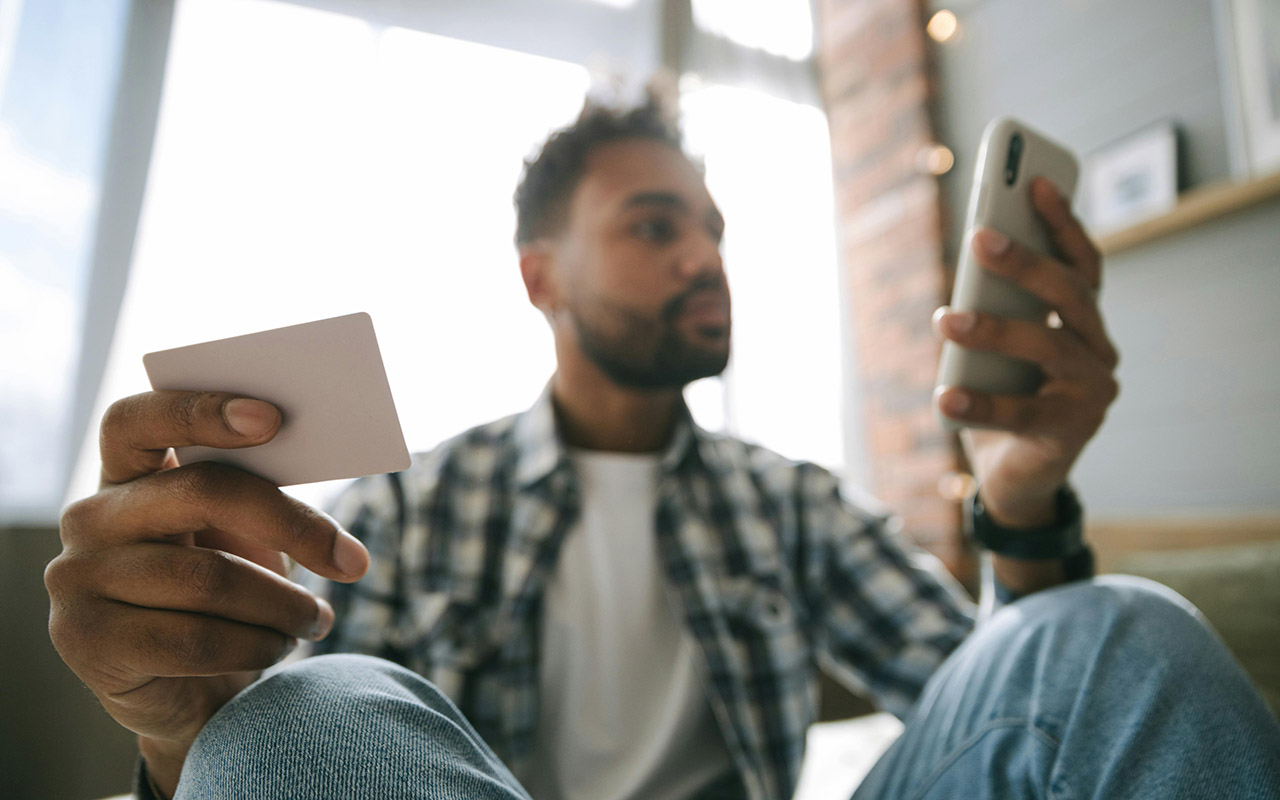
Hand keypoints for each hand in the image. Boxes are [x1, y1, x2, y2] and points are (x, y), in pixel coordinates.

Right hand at [45, 391, 369, 795]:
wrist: (188, 690)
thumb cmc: (225, 593)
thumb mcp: (239, 537)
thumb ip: (258, 496)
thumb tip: (330, 516)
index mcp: (127, 473)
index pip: (139, 419)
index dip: (200, 410)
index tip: (272, 417)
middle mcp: (90, 518)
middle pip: (201, 492)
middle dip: (292, 525)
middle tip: (354, 561)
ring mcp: (77, 579)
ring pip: (210, 579)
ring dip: (284, 605)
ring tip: (316, 619)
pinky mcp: (88, 642)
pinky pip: (197, 640)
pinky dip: (257, 646)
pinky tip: (278, 648)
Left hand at [933, 177, 1119, 525]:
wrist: (1014, 476)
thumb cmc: (1005, 396)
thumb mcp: (996, 347)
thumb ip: (994, 307)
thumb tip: (971, 259)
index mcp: (1084, 323)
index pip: (1082, 264)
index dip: (1063, 223)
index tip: (1036, 182)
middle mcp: (1098, 352)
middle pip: (1071, 294)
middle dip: (1026, 261)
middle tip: (980, 237)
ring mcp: (1091, 394)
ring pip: (1049, 346)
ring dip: (994, 328)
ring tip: (945, 318)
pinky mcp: (1070, 434)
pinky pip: (1022, 414)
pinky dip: (980, 404)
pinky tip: (944, 395)